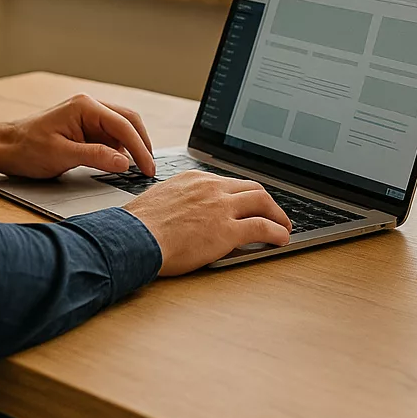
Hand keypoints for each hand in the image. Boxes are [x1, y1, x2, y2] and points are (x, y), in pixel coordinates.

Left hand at [0, 94, 155, 179]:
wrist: (4, 148)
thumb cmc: (26, 149)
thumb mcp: (62, 155)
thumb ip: (96, 156)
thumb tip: (125, 162)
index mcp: (85, 107)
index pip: (123, 126)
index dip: (140, 148)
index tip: (148, 169)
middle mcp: (90, 107)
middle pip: (128, 121)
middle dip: (142, 144)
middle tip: (149, 169)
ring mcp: (87, 117)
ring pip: (121, 129)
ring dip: (131, 147)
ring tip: (139, 169)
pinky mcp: (85, 128)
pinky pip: (109, 136)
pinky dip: (119, 150)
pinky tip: (121, 164)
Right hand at [124, 171, 293, 275]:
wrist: (132, 237)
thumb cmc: (138, 226)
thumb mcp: (161, 200)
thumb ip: (181, 201)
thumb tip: (187, 213)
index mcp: (195, 178)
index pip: (229, 182)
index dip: (244, 195)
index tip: (250, 203)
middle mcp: (211, 187)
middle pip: (252, 188)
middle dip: (267, 201)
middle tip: (274, 213)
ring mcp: (221, 207)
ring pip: (262, 203)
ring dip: (278, 215)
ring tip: (284, 227)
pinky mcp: (227, 230)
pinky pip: (262, 227)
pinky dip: (276, 232)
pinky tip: (281, 239)